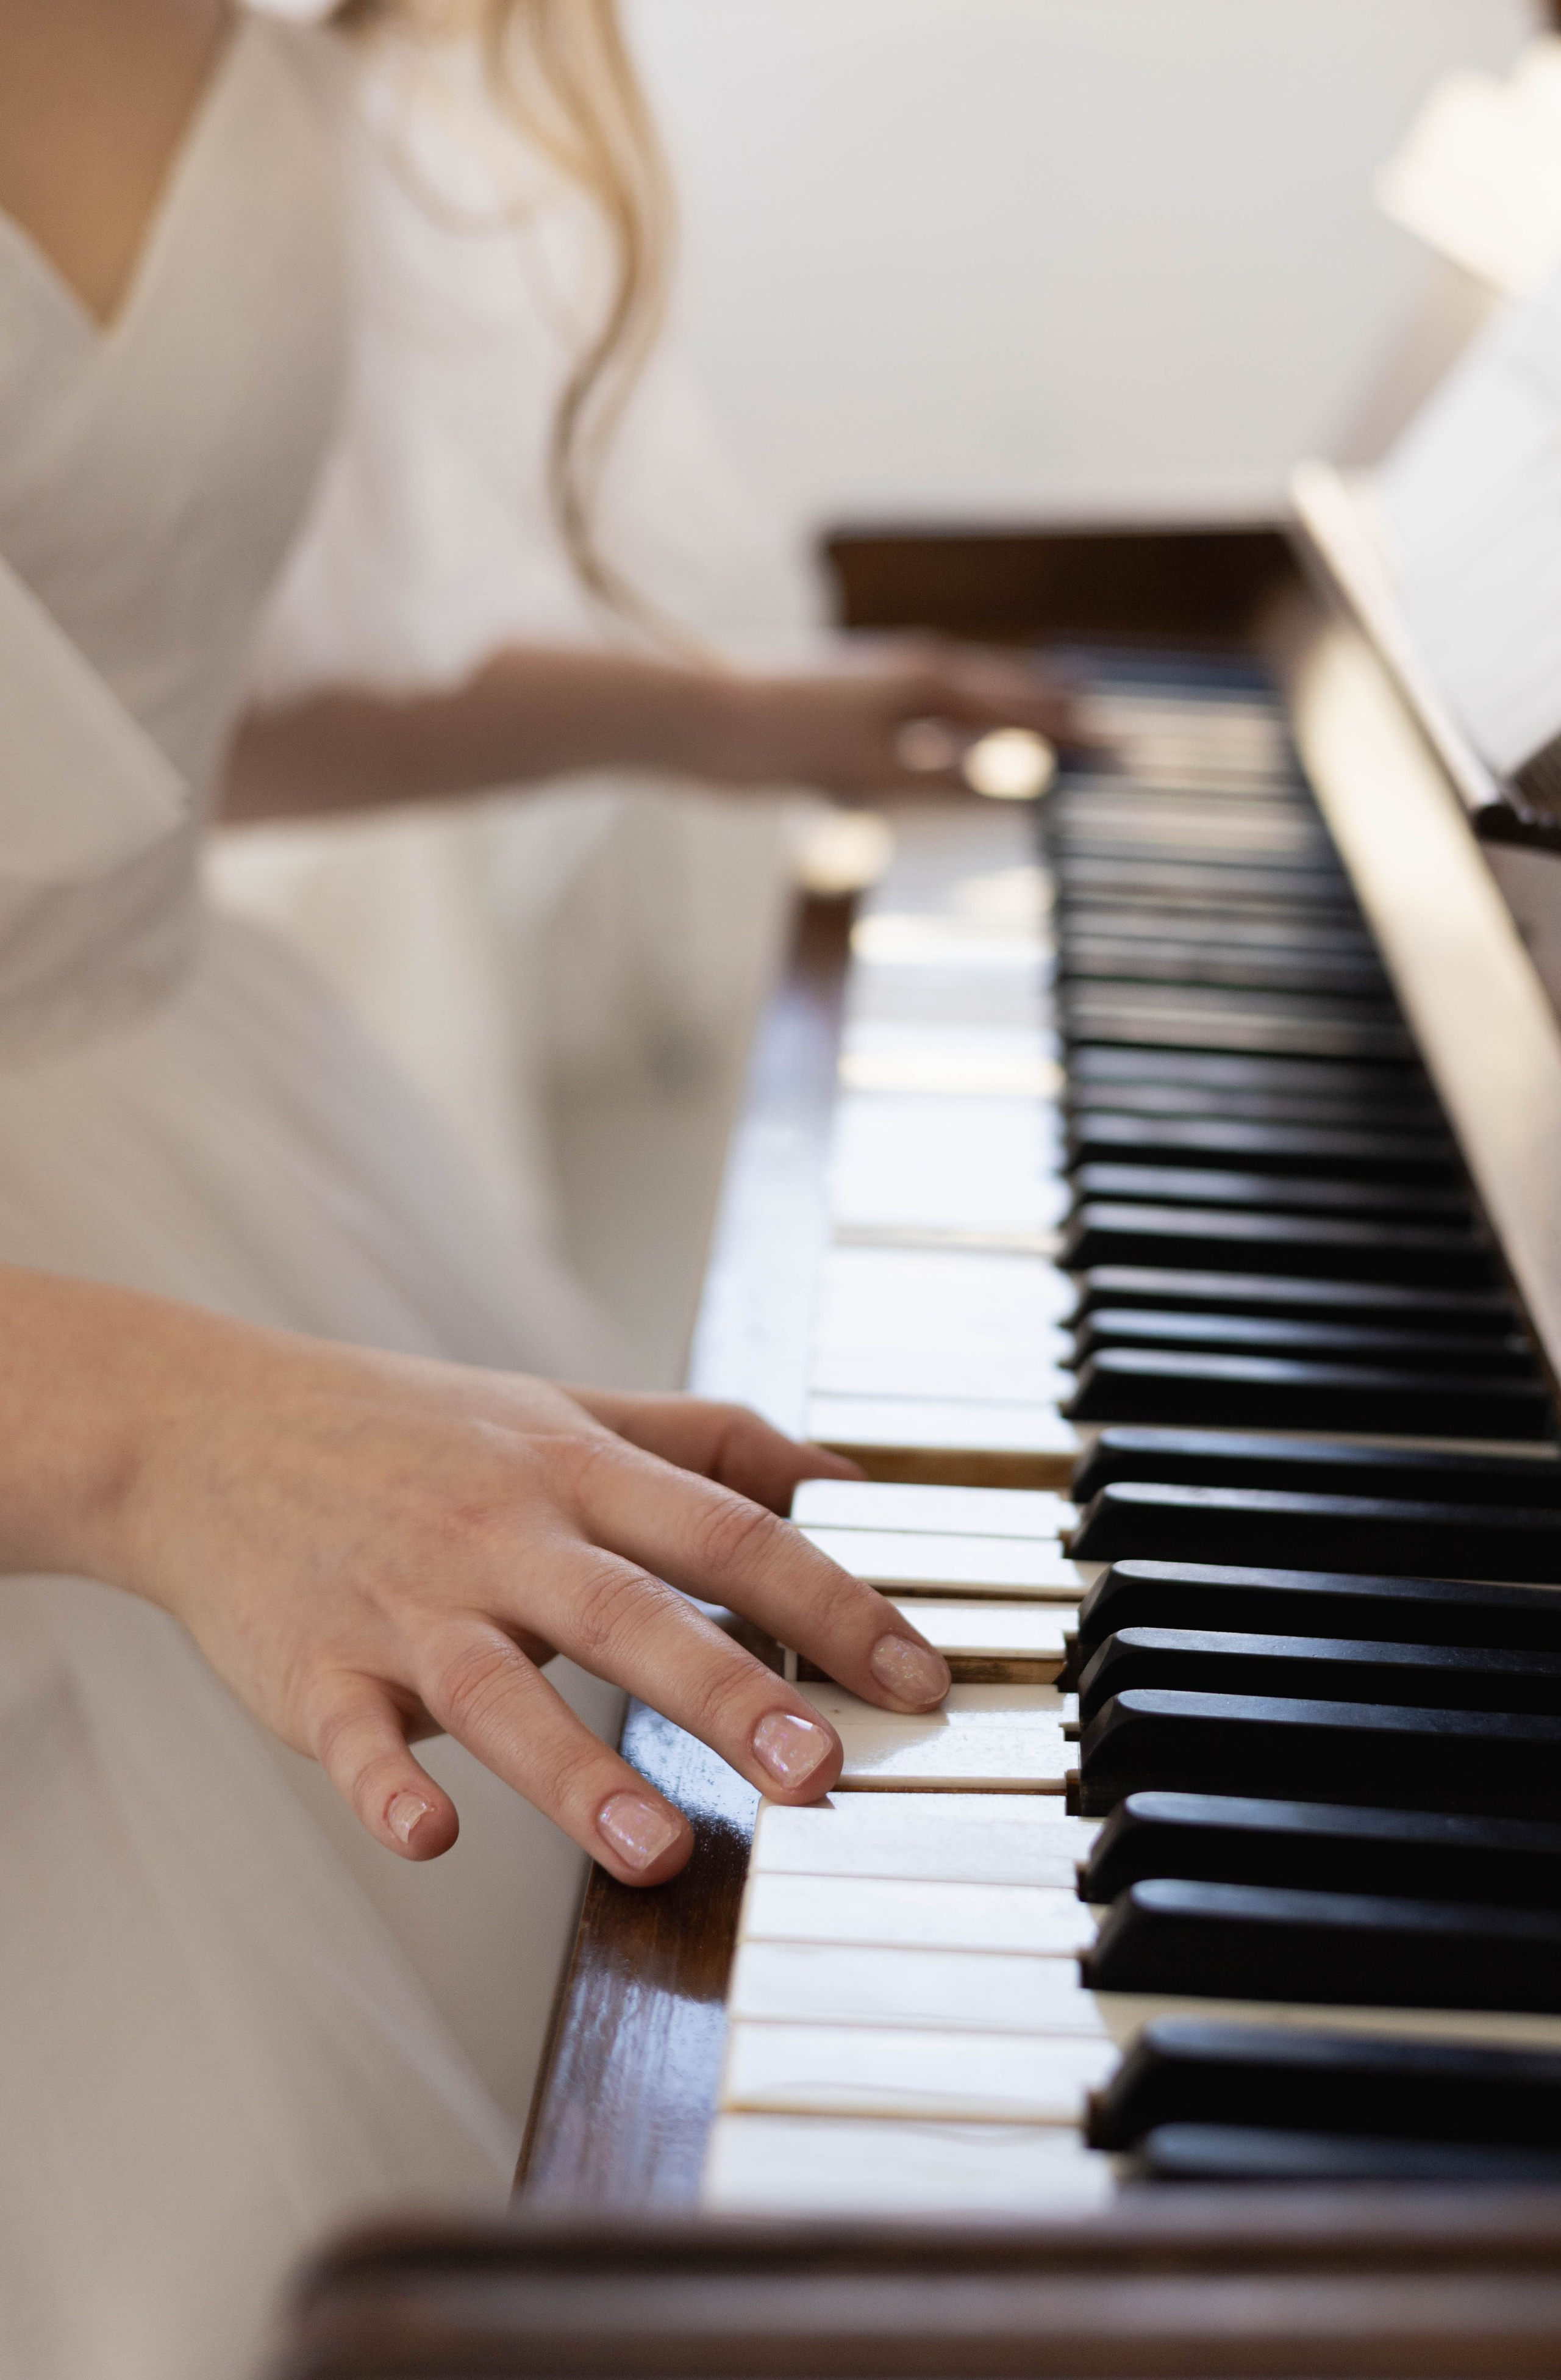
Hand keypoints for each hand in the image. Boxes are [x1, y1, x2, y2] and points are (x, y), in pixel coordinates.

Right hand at [103, 1311, 950, 1885]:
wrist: (205, 1427)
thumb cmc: (410, 1429)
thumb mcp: (564, 1409)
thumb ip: (708, 1440)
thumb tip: (849, 1481)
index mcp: (573, 1470)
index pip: (729, 1530)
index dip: (835, 1603)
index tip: (921, 1681)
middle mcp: (501, 1532)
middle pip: (631, 1612)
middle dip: (732, 1696)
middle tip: (821, 1776)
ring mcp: (403, 1603)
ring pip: (498, 1691)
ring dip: (575, 1771)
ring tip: (654, 1849)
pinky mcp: (314, 1667)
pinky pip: (352, 1736)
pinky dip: (385, 1784)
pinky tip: (428, 1835)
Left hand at [716, 637, 1072, 796]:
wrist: (709, 721)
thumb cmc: (789, 743)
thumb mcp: (879, 772)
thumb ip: (949, 777)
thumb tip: (1016, 784)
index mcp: (930, 681)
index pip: (1020, 711)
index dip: (1070, 735)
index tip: (1117, 750)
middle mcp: (914, 670)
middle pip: (1002, 693)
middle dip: (1053, 713)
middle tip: (1102, 728)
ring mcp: (884, 681)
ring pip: (966, 696)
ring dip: (1009, 710)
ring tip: (1050, 719)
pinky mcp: (855, 703)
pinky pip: (928, 710)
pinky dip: (960, 722)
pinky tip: (959, 737)